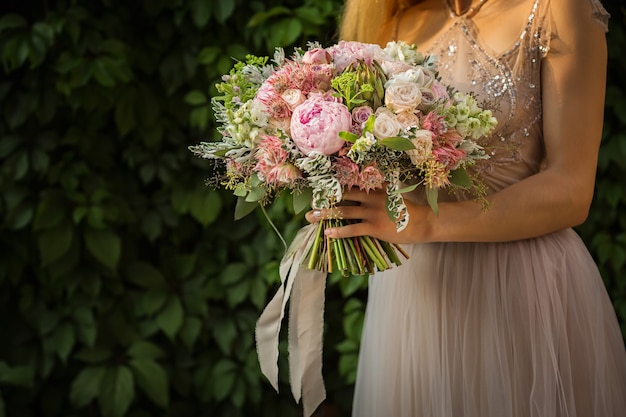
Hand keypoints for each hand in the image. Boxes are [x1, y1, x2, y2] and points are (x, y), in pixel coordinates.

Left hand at [304, 189, 430, 243]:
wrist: (422, 222)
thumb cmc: (405, 210)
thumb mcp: (391, 193)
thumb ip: (376, 188)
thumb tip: (364, 181)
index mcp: (375, 187)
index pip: (351, 183)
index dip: (333, 184)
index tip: (318, 185)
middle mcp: (371, 196)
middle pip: (343, 195)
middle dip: (325, 199)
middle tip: (311, 202)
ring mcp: (372, 212)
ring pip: (344, 212)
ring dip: (326, 215)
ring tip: (311, 217)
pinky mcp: (375, 227)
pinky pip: (353, 229)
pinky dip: (339, 232)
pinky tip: (328, 234)